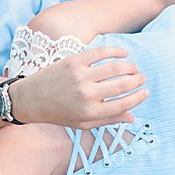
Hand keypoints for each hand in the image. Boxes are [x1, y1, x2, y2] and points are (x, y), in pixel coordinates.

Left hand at [10, 46, 148, 128]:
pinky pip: (101, 52)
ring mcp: (81, 76)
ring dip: (130, 67)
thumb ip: (107, 120)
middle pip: (124, 85)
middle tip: (141, 78)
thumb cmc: (57, 113)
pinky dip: (117, 51)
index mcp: (90, 113)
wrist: (29, 99)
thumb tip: (132, 118)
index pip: (124, 104)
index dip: (139, 97)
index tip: (145, 92)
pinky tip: (124, 54)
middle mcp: (87, 95)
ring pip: (116, 68)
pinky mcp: (74, 61)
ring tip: (134, 68)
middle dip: (138, 81)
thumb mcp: (81, 123)